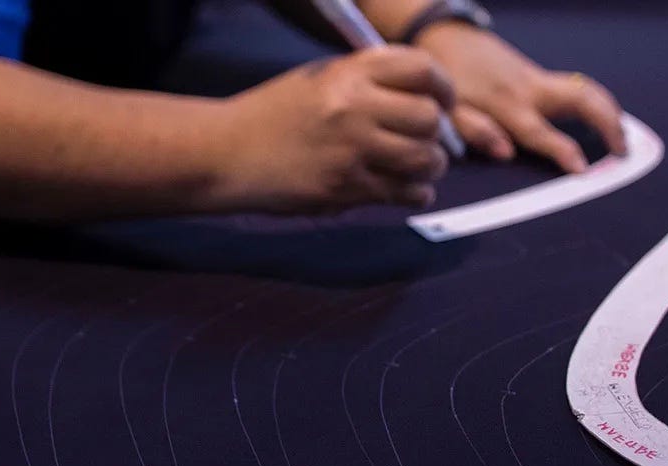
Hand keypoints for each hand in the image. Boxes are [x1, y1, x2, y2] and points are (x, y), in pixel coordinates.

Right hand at [215, 46, 455, 213]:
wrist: (225, 153)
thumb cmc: (273, 115)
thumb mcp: (320, 79)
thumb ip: (369, 82)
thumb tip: (426, 98)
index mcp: (349, 72)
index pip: (423, 70)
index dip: (443, 88)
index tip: (442, 101)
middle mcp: (354, 107)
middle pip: (430, 118)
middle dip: (435, 133)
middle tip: (425, 141)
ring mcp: (351, 150)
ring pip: (425, 159)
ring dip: (429, 166)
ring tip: (416, 166)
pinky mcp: (346, 188)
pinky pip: (406, 192)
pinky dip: (415, 193)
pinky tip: (404, 189)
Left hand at [415, 22, 626, 172]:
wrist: (447, 39)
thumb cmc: (447, 83)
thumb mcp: (449, 111)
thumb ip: (476, 131)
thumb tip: (506, 153)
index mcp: (506, 105)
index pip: (539, 132)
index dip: (562, 150)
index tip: (583, 169)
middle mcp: (529, 91)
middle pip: (580, 99)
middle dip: (607, 123)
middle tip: (623, 150)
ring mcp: (538, 80)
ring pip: (585, 89)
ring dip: (609, 111)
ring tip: (623, 137)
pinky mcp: (539, 76)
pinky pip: (577, 88)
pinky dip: (598, 103)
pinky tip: (607, 119)